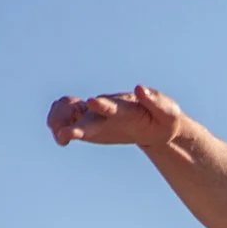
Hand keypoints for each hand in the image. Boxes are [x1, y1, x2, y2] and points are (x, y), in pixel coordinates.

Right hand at [47, 83, 182, 148]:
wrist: (156, 126)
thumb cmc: (163, 117)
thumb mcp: (166, 111)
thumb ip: (155, 101)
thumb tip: (140, 88)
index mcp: (125, 106)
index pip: (111, 104)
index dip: (102, 105)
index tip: (93, 103)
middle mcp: (105, 109)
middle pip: (84, 112)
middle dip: (71, 120)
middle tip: (63, 134)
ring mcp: (95, 116)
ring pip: (69, 113)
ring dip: (59, 121)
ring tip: (60, 138)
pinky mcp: (91, 127)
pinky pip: (68, 122)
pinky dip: (60, 128)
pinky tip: (61, 140)